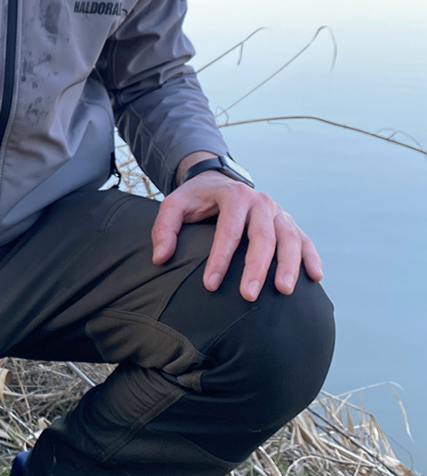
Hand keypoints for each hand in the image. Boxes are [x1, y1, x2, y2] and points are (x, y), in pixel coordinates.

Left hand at [151, 169, 322, 301]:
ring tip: (284, 290)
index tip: (210, 285)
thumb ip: (165, 228)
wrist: (220, 180)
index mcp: (233, 195)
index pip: (228, 230)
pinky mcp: (287, 222)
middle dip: (256, 267)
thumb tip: (161, 257)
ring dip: (288, 264)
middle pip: (262, 236)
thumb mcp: (174, 204)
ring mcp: (277, 211)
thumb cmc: (197, 198)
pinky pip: (303, 239)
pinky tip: (315, 277)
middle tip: (248, 295)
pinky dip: (310, 256)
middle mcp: (260, 201)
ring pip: (289, 237)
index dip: (220, 259)